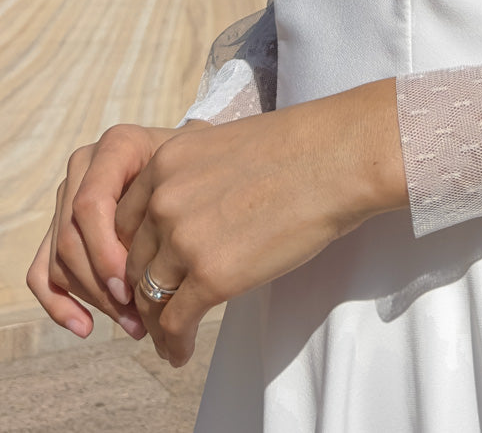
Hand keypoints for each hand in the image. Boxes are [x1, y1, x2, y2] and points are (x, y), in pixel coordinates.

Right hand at [27, 123, 181, 340]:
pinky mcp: (58, 227)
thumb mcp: (193, 173)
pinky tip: (85, 327)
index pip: (90, 204)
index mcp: (116, 146)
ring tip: (135, 324)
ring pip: (60, 259)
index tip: (133, 287)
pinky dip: (59, 303)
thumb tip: (158, 269)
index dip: (105, 251)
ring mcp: (67, 196)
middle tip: (140, 316)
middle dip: (103, 286)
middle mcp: (84, 167)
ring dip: (94, 300)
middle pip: (72, 238)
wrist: (193, 160)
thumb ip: (172, 203)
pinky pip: (42, 271)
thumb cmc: (198, 168)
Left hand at [115, 79, 406, 365]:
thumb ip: (195, 177)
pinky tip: (181, 353)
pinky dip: (174, 343)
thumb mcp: (225, 146)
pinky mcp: (213, 276)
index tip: (144, 273)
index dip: (132, 254)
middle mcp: (164, 200)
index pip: (125, 222)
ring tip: (167, 338)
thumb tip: (195, 213)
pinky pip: (175, 322)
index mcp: (165, 162)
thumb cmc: (301, 148)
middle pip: (134, 262)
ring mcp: (185, 239)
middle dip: (140, 291)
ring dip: (156, 322)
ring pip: (150, 296)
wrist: (339, 158)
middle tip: (153, 312)